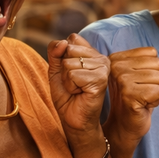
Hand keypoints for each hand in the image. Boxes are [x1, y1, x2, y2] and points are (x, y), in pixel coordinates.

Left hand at [47, 34, 109, 150]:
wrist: (73, 119)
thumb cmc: (67, 96)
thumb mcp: (56, 70)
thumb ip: (55, 52)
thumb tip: (63, 42)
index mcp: (93, 53)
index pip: (72, 39)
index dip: (63, 56)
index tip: (70, 73)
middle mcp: (101, 58)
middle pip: (69, 49)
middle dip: (64, 69)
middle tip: (73, 83)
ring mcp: (103, 68)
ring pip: (69, 63)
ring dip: (67, 80)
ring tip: (77, 89)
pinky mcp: (100, 80)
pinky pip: (73, 75)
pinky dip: (71, 87)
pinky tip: (80, 93)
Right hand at [105, 47, 158, 146]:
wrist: (124, 125)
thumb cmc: (136, 99)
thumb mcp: (144, 76)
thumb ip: (155, 66)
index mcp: (117, 58)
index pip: (152, 52)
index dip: (154, 69)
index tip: (141, 82)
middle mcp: (116, 66)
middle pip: (158, 64)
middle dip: (157, 81)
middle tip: (143, 92)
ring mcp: (121, 80)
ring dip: (157, 92)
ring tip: (143, 99)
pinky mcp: (129, 94)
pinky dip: (156, 101)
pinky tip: (143, 106)